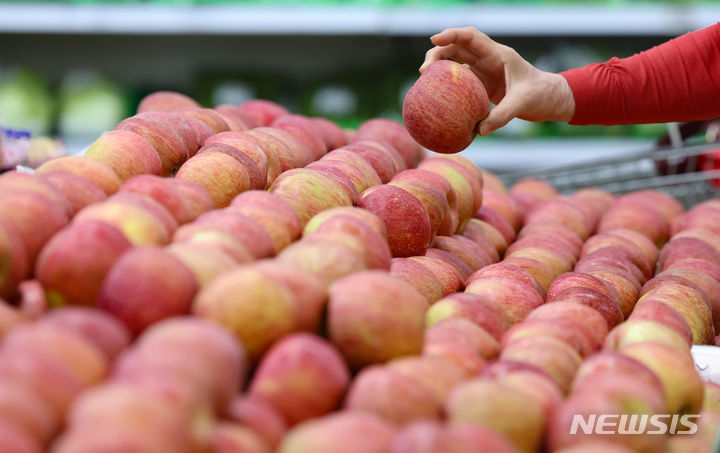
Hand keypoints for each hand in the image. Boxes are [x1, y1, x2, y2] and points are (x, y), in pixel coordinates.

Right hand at [420, 27, 575, 135]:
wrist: (550, 100)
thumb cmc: (541, 95)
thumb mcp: (523, 104)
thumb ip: (502, 116)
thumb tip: (479, 131)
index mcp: (499, 55)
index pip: (471, 37)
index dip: (451, 35)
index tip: (433, 41)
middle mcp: (489, 60)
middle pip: (457, 48)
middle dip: (438, 53)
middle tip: (424, 71)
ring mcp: (484, 72)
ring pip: (456, 63)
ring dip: (440, 68)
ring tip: (425, 81)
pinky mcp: (482, 85)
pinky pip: (460, 82)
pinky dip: (448, 86)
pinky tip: (437, 97)